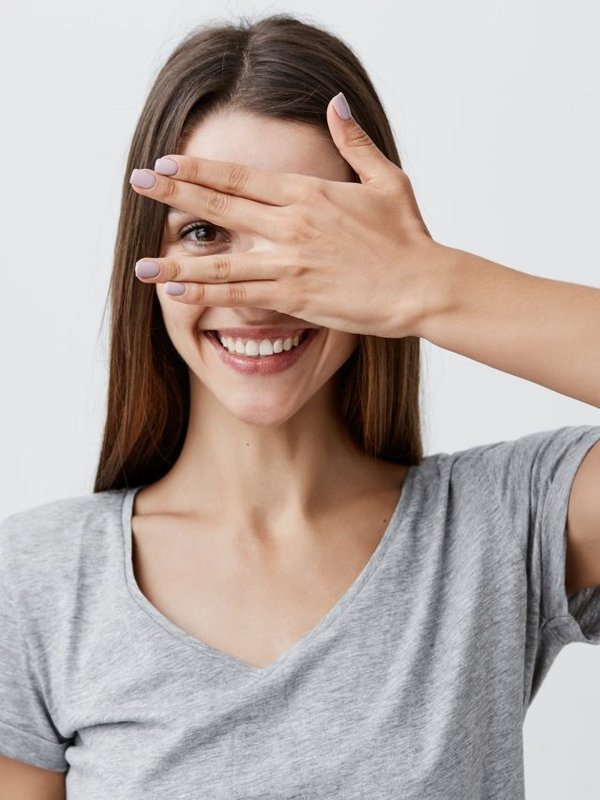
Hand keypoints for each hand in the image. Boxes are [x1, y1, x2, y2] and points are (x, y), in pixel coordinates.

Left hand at [129, 95, 450, 338]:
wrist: (423, 286)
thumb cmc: (408, 236)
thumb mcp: (387, 179)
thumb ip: (355, 141)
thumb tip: (337, 103)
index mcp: (308, 192)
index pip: (240, 176)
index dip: (198, 168)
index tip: (165, 162)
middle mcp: (291, 224)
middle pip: (220, 205)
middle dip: (172, 193)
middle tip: (136, 184)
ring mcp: (290, 263)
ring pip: (222, 260)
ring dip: (178, 262)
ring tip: (141, 265)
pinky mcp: (296, 298)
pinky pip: (242, 295)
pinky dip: (208, 294)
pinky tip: (180, 293)